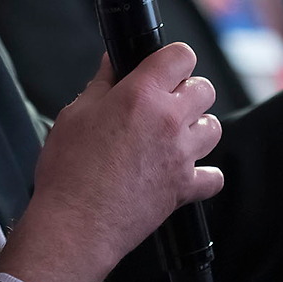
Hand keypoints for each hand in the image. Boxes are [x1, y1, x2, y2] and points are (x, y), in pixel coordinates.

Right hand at [0, 44, 221, 281]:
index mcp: (142, 95)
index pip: (180, 55)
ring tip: (173, 135)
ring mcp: (181, 156)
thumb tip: (113, 62)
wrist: (74, 225)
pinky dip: (204, 174)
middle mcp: (169, 121)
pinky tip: (183, 171)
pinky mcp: (184, 189)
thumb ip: (101, 84)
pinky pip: (213, 177)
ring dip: (196, 127)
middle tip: (163, 102)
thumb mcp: (76, 114)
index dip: (172, 58)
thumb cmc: (68, 171)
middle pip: (204, 89)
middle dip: (186, 90)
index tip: (163, 66)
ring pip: (213, 127)